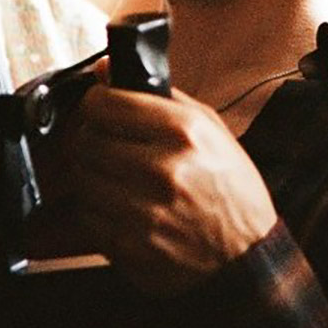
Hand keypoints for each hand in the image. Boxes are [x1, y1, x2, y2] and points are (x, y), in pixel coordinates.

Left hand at [35, 79, 278, 294]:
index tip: (101, 108)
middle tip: (109, 144)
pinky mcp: (129, 246)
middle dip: (93, 138)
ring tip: (120, 178)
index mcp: (184, 133)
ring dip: (94, 175)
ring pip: (82, 179)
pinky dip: (99, 209)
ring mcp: (143, 211)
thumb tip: (107, 70)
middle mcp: (162, 170)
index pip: (106, 104)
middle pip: (87, 141)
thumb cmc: (231, 189)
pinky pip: (89, 216)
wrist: (245, 256)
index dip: (97, 103)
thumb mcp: (210, 130)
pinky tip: (124, 207)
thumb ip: (160, 96)